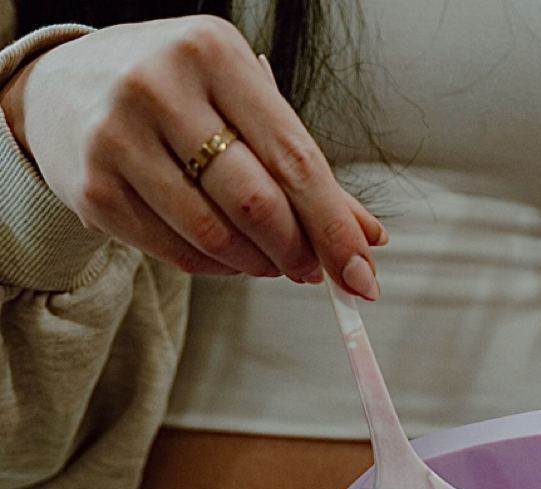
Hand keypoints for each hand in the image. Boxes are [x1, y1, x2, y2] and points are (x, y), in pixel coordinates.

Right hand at [1, 17, 384, 295]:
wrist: (63, 90)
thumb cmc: (177, 98)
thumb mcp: (241, 106)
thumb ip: (305, 169)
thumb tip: (370, 239)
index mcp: (213, 52)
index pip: (295, 159)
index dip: (334, 228)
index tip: (361, 275)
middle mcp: (159, 86)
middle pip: (257, 203)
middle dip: (298, 253)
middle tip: (313, 272)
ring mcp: (118, 137)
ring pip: (216, 236)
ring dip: (258, 266)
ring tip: (270, 262)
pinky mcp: (93, 188)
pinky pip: (178, 252)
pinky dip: (216, 267)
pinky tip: (227, 256)